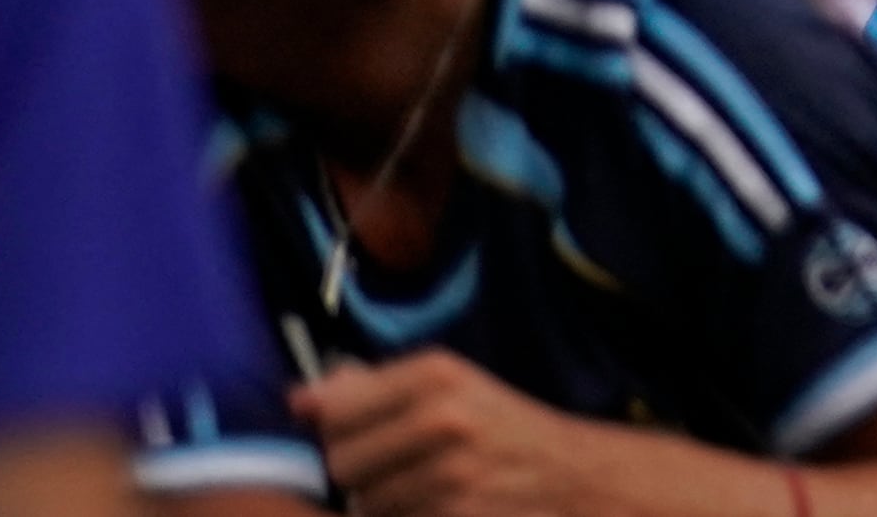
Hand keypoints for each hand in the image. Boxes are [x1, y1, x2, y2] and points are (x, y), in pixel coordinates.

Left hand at [295, 347, 617, 516]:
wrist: (574, 475)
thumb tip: (301, 398)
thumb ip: (373, 388)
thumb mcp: (449, 388)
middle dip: (359, 474)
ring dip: (381, 507)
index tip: (361, 433)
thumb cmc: (500, 428)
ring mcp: (450, 472)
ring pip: (362, 505)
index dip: (338, 430)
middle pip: (340, 463)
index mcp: (437, 373)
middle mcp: (442, 416)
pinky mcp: (457, 515)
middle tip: (396, 469)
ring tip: (421, 492)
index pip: (333, 410)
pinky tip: (436, 508)